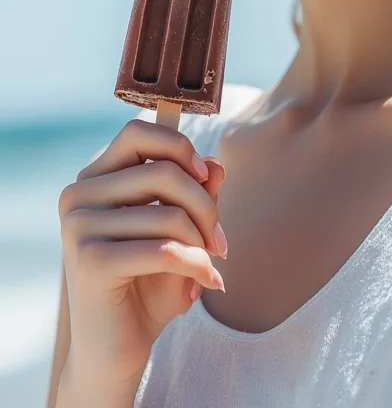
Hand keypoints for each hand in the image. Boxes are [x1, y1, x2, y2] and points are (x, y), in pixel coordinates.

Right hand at [58, 119, 226, 395]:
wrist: (116, 351)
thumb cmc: (147, 285)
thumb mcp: (177, 232)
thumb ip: (195, 193)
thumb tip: (216, 164)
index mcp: (93, 179)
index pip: (138, 133)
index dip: (179, 146)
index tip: (207, 177)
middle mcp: (78, 195)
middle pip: (163, 171)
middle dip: (205, 205)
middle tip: (220, 240)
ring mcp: (79, 226)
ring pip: (169, 213)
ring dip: (204, 242)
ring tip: (212, 264)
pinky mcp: (90, 260)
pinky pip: (165, 249)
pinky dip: (197, 265)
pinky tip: (209, 282)